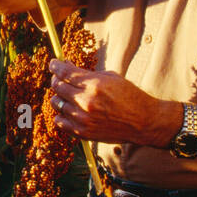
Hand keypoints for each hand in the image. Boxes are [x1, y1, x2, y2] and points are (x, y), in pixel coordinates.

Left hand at [47, 58, 179, 146]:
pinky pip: (59, 121)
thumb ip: (87, 73)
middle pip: (58, 87)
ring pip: (57, 103)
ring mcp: (83, 118)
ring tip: (67, 95)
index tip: (53, 64)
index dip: (56, 66)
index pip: (65, 72)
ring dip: (59, 97)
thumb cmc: (130, 97)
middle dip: (57, 79)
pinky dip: (61, 114)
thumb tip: (66, 65)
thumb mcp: (111, 77)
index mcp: (95, 85)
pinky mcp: (83, 132)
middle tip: (60, 78)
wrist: (143, 122)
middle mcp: (86, 101)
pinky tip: (68, 110)